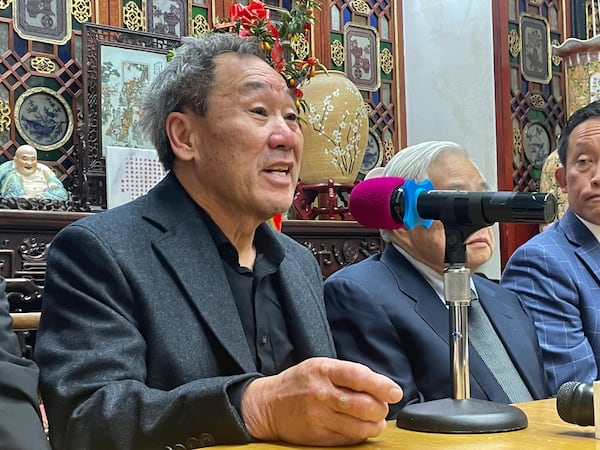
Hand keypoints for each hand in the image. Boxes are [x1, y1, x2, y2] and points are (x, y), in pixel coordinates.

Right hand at [241, 357, 402, 445]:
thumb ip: (347, 373)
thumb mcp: (319, 366)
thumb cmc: (298, 383)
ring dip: (374, 424)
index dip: (381, 386)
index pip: (359, 377)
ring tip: (372, 418)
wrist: (268, 405)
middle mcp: (322, 394)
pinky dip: (359, 433)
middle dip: (381, 408)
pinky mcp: (319, 437)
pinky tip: (356, 426)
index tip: (395, 392)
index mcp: (323, 370)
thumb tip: (379, 386)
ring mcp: (320, 417)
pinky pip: (350, 438)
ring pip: (361, 426)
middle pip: (365, 405)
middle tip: (382, 406)